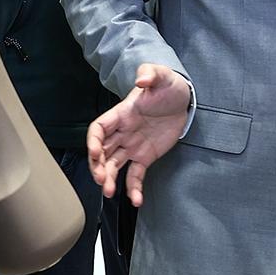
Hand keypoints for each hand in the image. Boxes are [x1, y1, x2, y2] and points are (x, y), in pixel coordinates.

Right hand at [87, 64, 192, 206]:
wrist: (183, 98)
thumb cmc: (167, 85)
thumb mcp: (161, 76)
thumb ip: (150, 74)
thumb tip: (141, 80)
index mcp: (121, 114)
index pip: (99, 128)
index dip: (92, 141)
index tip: (94, 153)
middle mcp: (123, 132)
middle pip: (102, 151)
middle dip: (97, 166)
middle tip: (101, 179)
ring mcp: (132, 146)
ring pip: (114, 165)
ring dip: (109, 179)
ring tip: (109, 192)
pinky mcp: (145, 156)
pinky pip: (135, 175)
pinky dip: (134, 188)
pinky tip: (136, 200)